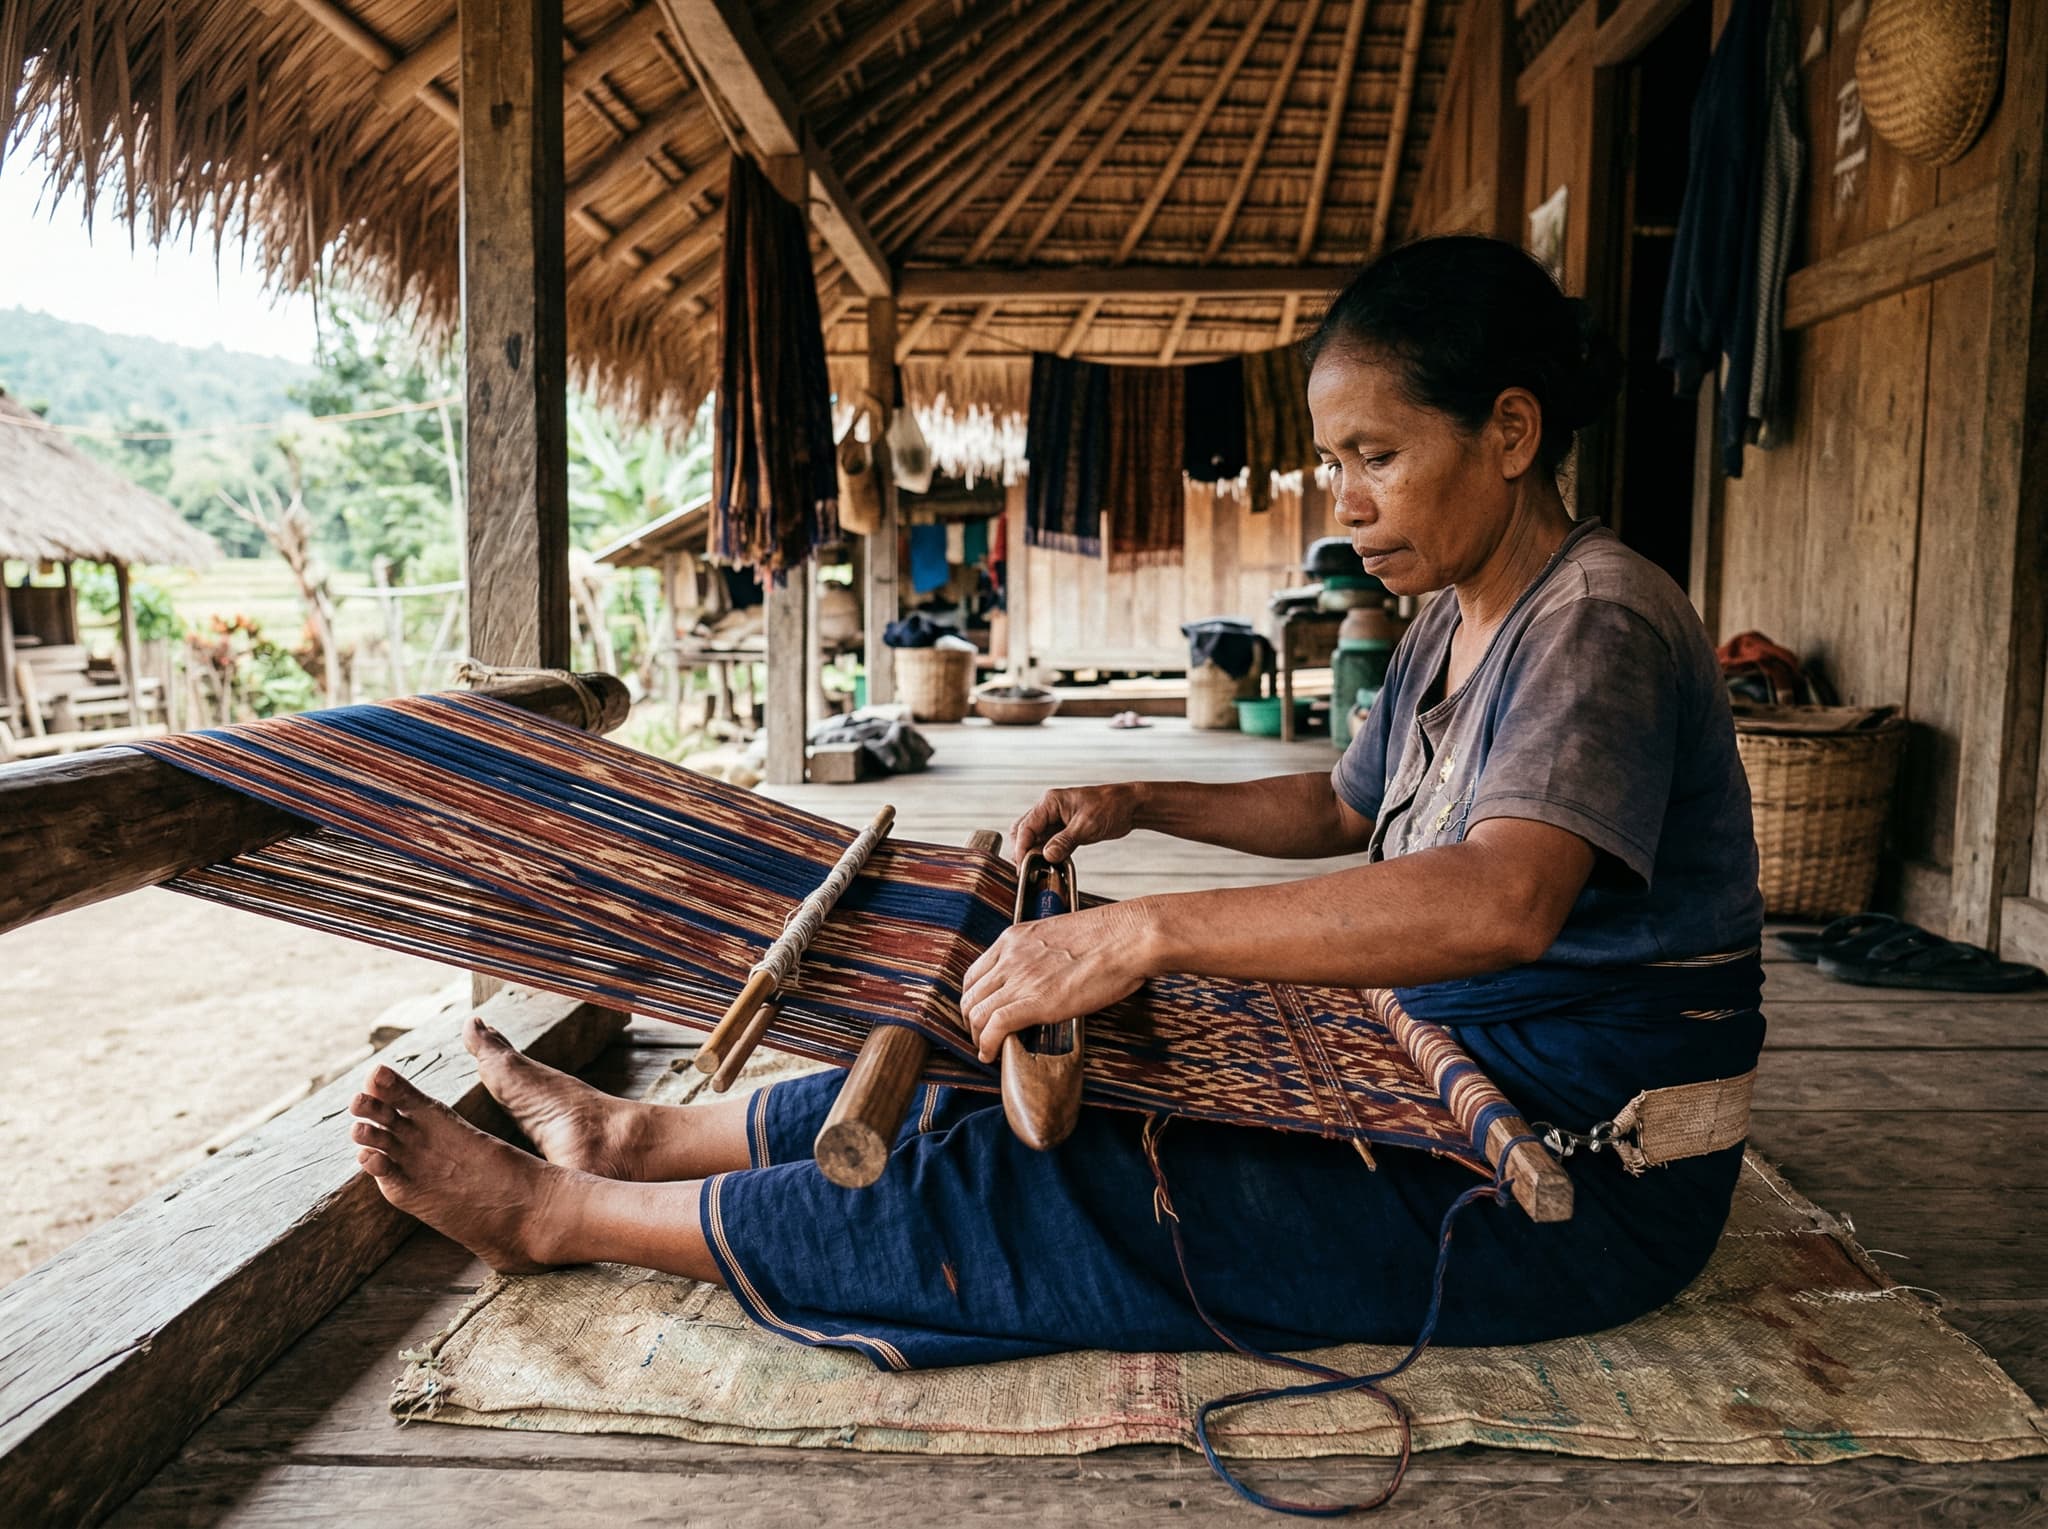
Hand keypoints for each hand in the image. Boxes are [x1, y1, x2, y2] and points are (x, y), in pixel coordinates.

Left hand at [960, 902, 1153, 1061]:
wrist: (1129, 937)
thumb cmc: (1110, 936)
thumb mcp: (1060, 936)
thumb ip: (1042, 955)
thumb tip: (1045, 976)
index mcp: (1015, 939)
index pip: (974, 973)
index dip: (973, 999)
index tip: (981, 1013)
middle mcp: (1011, 957)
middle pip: (970, 995)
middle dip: (971, 1021)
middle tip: (982, 1036)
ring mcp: (1021, 978)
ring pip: (976, 1013)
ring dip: (977, 1037)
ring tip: (988, 1049)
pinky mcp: (1037, 1001)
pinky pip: (995, 1026)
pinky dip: (987, 1045)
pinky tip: (991, 1055)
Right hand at [1008, 783, 1142, 864]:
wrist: (1130, 806)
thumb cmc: (1111, 806)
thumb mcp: (1086, 826)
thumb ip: (1064, 841)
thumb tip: (1047, 856)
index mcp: (1050, 802)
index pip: (1025, 826)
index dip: (1021, 847)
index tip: (1022, 865)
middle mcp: (1049, 809)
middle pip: (1023, 831)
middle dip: (1022, 850)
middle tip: (1027, 870)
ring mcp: (1056, 819)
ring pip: (1034, 838)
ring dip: (1034, 853)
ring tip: (1038, 870)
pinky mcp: (1064, 830)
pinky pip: (1047, 843)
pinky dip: (1046, 854)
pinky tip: (1050, 864)